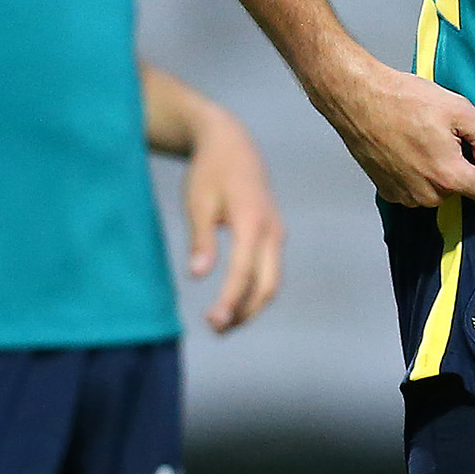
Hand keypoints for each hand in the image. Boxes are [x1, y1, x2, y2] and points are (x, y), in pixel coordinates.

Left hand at [183, 111, 286, 331]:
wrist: (232, 144)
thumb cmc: (210, 172)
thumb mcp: (198, 203)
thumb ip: (201, 240)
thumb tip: (197, 276)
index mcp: (252, 221)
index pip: (243, 272)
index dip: (229, 301)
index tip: (212, 322)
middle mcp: (272, 230)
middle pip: (267, 286)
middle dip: (244, 312)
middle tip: (215, 329)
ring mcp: (276, 233)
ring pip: (271, 282)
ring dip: (250, 307)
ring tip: (221, 323)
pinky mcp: (273, 235)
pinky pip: (269, 272)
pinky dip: (253, 292)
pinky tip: (232, 302)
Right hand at [309, 47, 474, 207]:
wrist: (359, 98)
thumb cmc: (404, 100)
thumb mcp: (461, 109)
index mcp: (450, 178)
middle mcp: (428, 196)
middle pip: (465, 190)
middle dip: (464, 165)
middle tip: (446, 135)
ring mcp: (406, 197)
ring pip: (441, 189)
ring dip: (440, 168)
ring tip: (424, 137)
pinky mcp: (389, 192)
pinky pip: (418, 188)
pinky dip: (419, 171)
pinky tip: (408, 146)